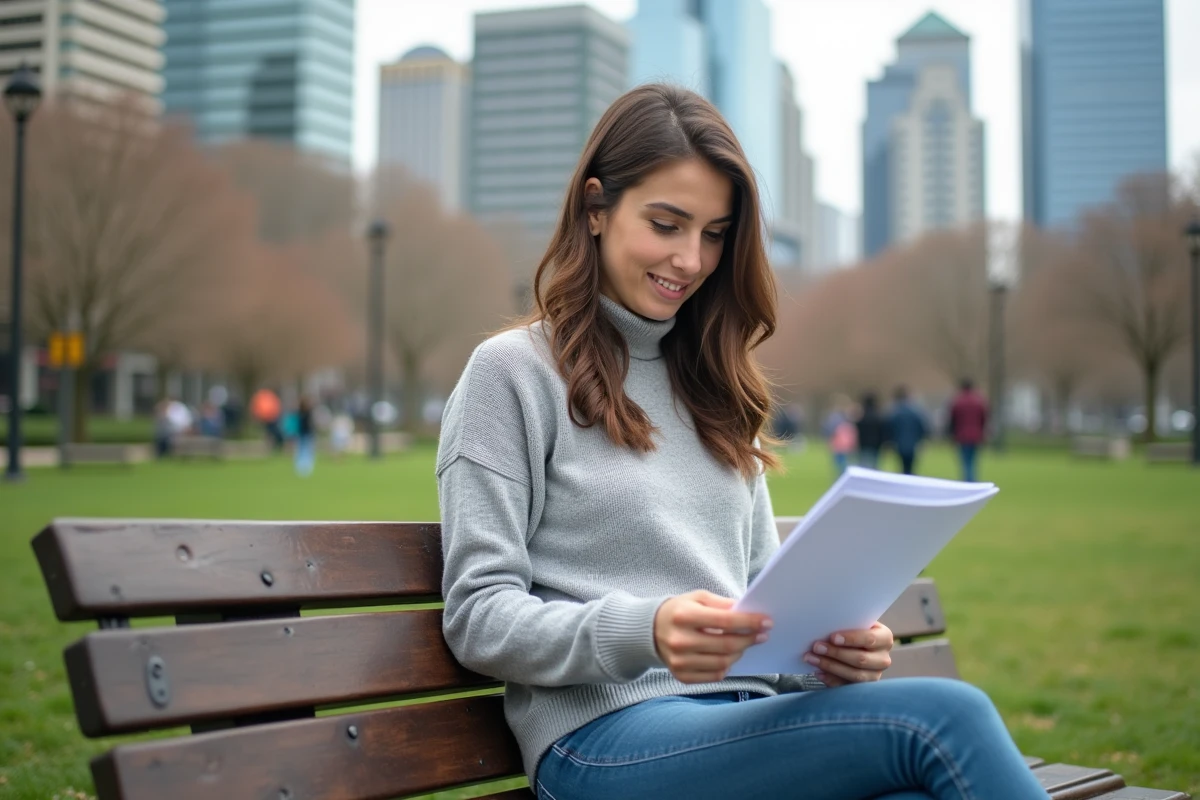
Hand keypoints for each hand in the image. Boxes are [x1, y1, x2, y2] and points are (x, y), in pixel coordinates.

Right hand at [654, 590, 772, 683]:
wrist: (650, 631)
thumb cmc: (679, 611)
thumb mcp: (697, 597)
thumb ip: (722, 604)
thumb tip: (747, 612)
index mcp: (684, 616)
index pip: (725, 621)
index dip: (749, 622)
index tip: (766, 622)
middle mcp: (680, 640)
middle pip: (726, 645)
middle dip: (749, 639)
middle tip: (761, 635)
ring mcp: (679, 661)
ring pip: (723, 663)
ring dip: (739, 653)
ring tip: (743, 644)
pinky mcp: (681, 676)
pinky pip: (714, 676)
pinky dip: (726, 666)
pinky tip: (727, 656)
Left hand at [803, 622, 893, 686]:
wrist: (857, 645)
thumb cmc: (854, 630)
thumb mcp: (855, 623)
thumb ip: (847, 623)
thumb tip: (825, 625)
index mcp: (885, 638)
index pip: (870, 639)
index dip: (851, 639)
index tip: (832, 637)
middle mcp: (883, 659)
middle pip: (861, 659)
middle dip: (836, 653)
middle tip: (816, 647)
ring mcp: (875, 675)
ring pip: (854, 675)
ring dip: (830, 666)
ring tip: (811, 658)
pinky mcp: (863, 688)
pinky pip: (846, 687)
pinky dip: (831, 679)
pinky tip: (818, 672)